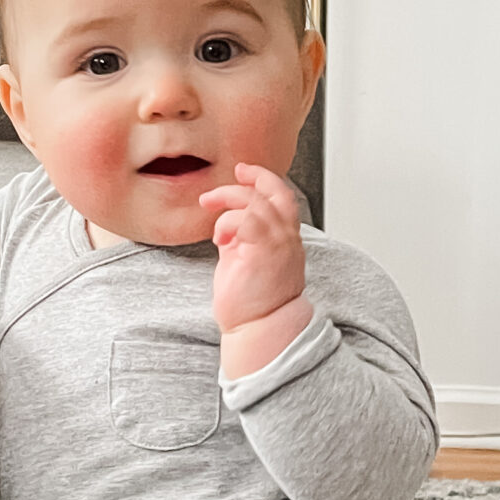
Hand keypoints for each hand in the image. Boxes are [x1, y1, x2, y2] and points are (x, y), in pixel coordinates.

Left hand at [200, 162, 310, 376]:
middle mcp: (286, 238)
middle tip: (233, 175)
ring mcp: (277, 244)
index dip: (264, 180)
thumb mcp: (245, 261)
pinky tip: (220, 238)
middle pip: (276, 192)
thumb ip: (241, 240)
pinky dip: (229, 221)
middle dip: (253, 177)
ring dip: (230, 200)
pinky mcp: (263, 252)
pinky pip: (247, 219)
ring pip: (257, 202)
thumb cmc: (252, 303)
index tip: (244, 172)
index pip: (281, 198)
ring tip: (213, 214)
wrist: (260, 327)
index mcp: (284, 239)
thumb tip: (227, 227)